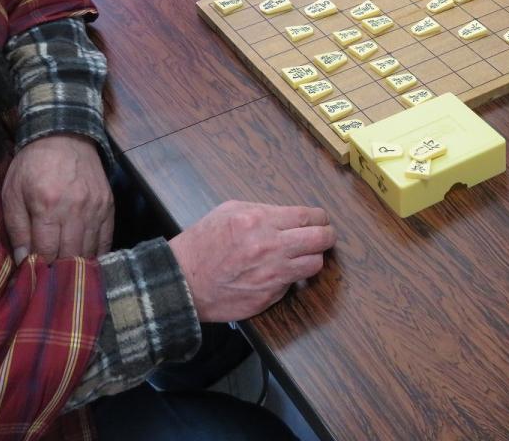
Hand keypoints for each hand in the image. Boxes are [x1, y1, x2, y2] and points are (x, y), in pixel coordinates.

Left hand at [2, 134, 113, 263]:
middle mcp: (75, 208)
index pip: (46, 251)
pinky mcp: (108, 205)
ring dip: (79, 264)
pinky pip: (107, 237)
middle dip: (59, 270)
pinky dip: (99, 252)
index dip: (39, 268)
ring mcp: (96, 207)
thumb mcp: (13, 193)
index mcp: (47, 205)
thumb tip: (23, 260)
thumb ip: (16, 228)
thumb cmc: (33, 165)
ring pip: (90, 249)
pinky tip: (89, 260)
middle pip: (71, 254)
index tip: (33, 276)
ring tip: (68, 273)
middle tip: (51, 278)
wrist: (65, 137)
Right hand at [169, 200, 336, 321]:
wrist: (181, 281)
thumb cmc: (202, 243)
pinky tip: (278, 273)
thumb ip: (263, 210)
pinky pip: (292, 284)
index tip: (321, 220)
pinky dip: (290, 278)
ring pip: (314, 264)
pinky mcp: (269, 297)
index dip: (320, 218)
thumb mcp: (229, 211)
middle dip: (327, 236)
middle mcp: (270, 247)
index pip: (308, 216)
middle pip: (320, 239)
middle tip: (325, 236)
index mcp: (260, 221)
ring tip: (302, 256)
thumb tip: (290, 216)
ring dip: (312, 258)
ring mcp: (272, 275)